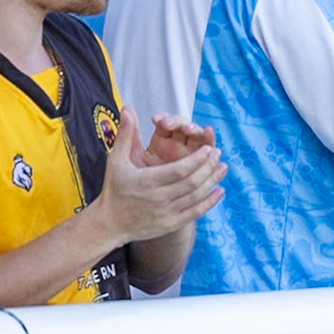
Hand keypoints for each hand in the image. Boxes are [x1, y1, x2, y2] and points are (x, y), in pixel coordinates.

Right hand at [98, 105, 225, 242]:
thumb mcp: (116, 161)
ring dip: (212, 181)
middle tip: (218, 153)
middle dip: (208, 167)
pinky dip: (210, 202)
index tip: (208, 148)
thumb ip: (126, 135)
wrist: (110, 224)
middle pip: (192, 182)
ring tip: (223, 167)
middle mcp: (158, 198)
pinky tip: (219, 191)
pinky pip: (195, 213)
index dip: (197, 159)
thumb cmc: (114, 190)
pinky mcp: (171, 224)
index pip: (180, 170)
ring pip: (196, 196)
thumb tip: (128, 110)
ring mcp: (166, 213)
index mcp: (146, 181)